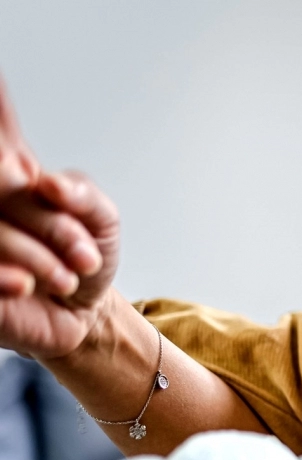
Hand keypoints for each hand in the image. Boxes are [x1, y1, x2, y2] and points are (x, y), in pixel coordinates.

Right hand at [0, 74, 122, 357]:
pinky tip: (25, 287)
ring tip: (69, 280)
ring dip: (39, 257)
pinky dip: (6, 274)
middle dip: (54, 227)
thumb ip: (82, 195)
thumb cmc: (84, 258)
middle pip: (6, 188)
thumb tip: (48, 184)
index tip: (19, 165)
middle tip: (86, 257)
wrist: (82, 315)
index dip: (0, 112)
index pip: (0, 127)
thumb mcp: (101, 221)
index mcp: (13, 175)